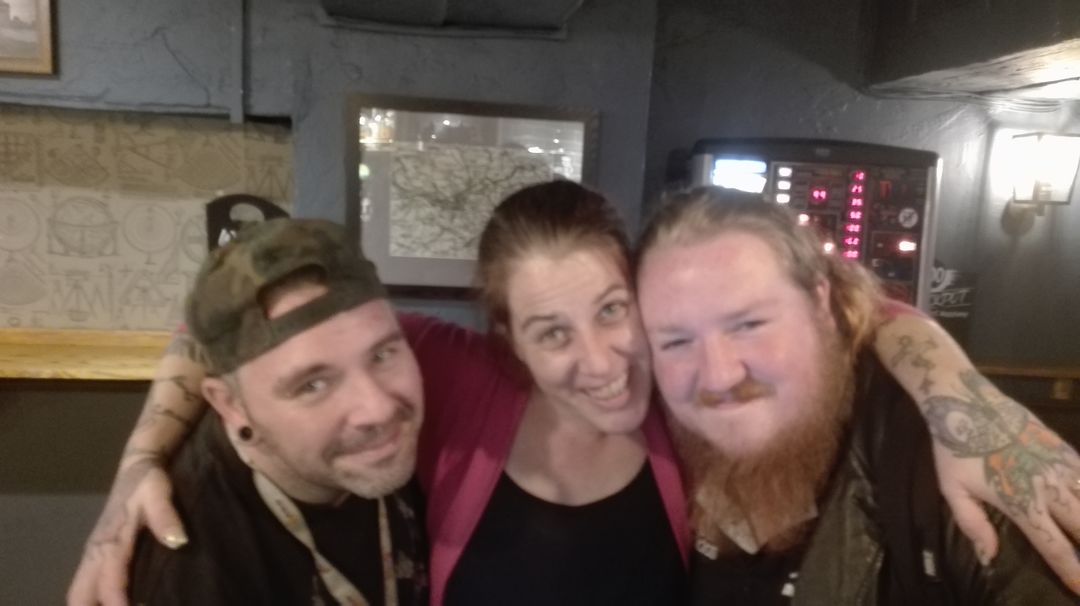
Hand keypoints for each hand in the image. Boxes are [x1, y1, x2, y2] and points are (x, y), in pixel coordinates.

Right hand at [67, 455, 185, 605]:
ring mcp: (94, 555)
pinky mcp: (98, 555)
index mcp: (109, 543)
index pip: (108, 584)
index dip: (119, 604)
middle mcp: (95, 553)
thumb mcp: (158, 493)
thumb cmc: (149, 481)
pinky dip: (97, 600)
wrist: (138, 465)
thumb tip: (178, 542)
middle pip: (79, 597)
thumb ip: (166, 516)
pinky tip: (121, 603)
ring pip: (80, 593)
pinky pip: (88, 586)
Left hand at [928, 380, 1079, 593]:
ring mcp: (1060, 465)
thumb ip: (972, 524)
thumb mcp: (952, 490)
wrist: (965, 401)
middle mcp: (1048, 487)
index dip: (1071, 570)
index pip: (1054, 545)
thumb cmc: (954, 448)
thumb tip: (988, 557)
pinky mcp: (1064, 447)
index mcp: (1021, 503)